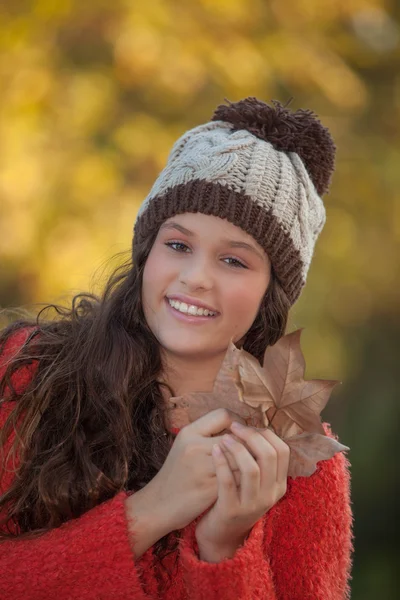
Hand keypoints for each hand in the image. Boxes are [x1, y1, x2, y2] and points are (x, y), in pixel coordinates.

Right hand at [144, 408, 246, 533]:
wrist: (159, 504)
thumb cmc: (178, 473)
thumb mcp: (186, 445)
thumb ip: (208, 433)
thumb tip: (241, 427)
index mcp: (189, 432)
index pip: (223, 414)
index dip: (239, 422)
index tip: (243, 433)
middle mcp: (194, 446)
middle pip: (235, 436)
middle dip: (248, 443)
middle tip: (254, 450)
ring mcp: (202, 467)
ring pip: (240, 457)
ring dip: (250, 461)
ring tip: (252, 464)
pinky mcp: (209, 488)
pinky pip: (237, 477)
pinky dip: (245, 477)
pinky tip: (246, 480)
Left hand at [195, 421, 289, 556]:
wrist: (220, 534)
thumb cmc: (236, 498)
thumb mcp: (256, 483)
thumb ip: (260, 460)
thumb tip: (256, 427)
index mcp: (278, 485)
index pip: (283, 450)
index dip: (265, 433)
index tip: (247, 425)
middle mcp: (270, 495)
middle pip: (269, 455)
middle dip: (251, 436)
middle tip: (234, 427)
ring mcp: (252, 505)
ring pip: (251, 468)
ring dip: (237, 448)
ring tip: (224, 438)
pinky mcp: (231, 510)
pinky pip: (228, 482)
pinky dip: (221, 462)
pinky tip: (214, 450)